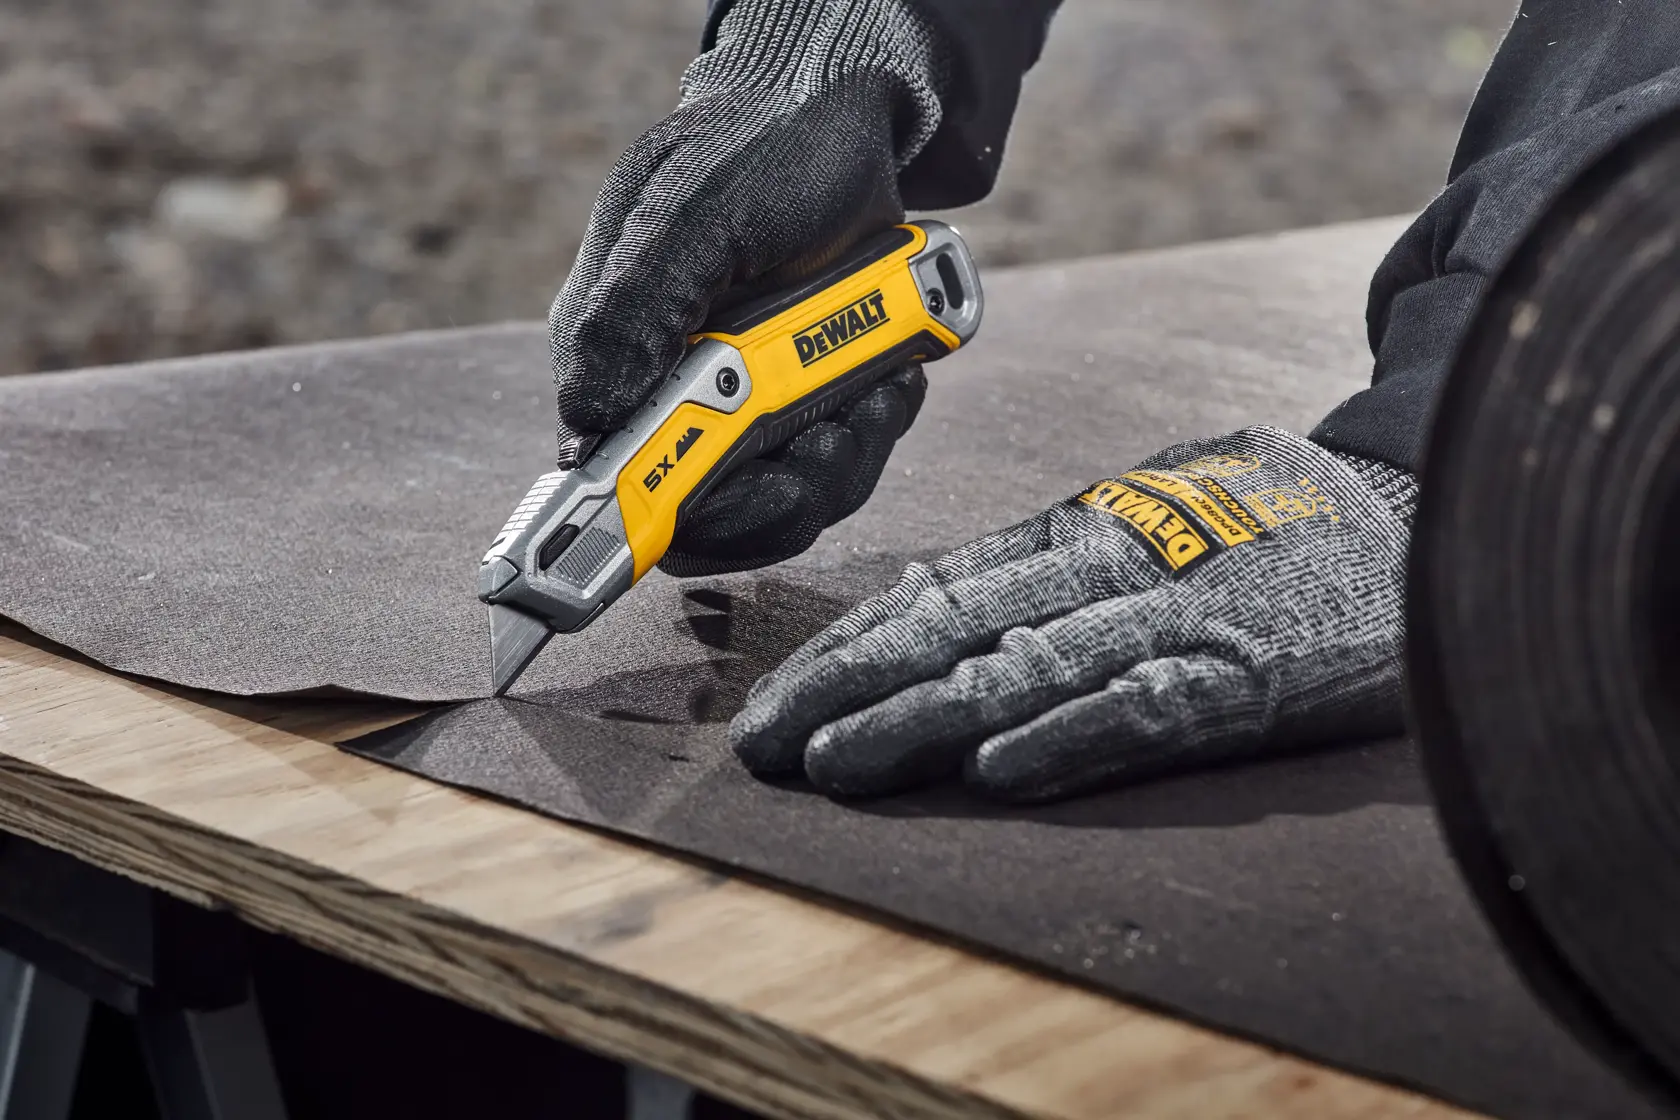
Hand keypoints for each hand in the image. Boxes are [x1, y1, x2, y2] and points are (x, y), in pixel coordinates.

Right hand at [549, 0, 950, 576]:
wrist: (843, 118)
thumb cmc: (758, 151)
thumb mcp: (697, 216)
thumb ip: (639, 311)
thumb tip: (585, 419)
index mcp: (618, 353)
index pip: (613, 478)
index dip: (656, 522)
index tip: (729, 510)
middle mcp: (672, 392)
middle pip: (710, 516)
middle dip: (784, 492)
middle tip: (835, 436)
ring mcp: (743, 405)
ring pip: (785, 498)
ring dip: (843, 459)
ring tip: (874, 387)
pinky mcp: (803, 405)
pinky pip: (837, 463)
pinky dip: (872, 432)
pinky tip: (887, 376)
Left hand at [729, 426, 1417, 800]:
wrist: (1419, 508)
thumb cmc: (1267, 516)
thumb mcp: (1151, 509)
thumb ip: (1055, 552)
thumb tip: (942, 588)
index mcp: (1082, 530)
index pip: (937, 588)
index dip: (848, 644)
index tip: (774, 696)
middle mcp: (1110, 567)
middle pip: (954, 625)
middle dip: (847, 687)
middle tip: (764, 744)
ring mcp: (1177, 616)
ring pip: (1025, 666)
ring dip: (922, 717)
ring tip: (837, 764)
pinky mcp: (1250, 669)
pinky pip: (1148, 705)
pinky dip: (1070, 734)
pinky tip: (997, 767)